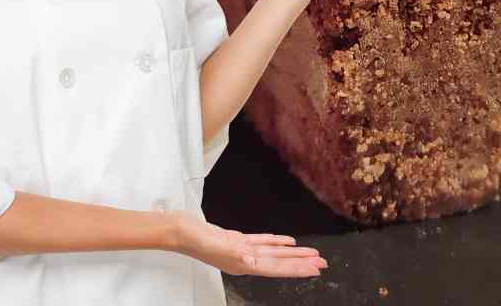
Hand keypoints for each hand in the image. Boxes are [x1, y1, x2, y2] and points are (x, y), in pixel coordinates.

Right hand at [174, 212, 326, 276]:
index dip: (296, 269)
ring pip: (274, 253)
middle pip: (279, 263)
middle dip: (301, 263)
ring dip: (293, 253)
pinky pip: (262, 242)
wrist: (178, 230)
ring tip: (312, 254)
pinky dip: (277, 242)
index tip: (314, 270)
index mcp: (242, 263)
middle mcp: (245, 259)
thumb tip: (253, 260)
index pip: (275, 268)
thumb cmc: (193, 238)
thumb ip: (234, 253)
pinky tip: (288, 242)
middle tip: (322, 263)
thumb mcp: (215, 244)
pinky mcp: (237, 240)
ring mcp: (241, 250)